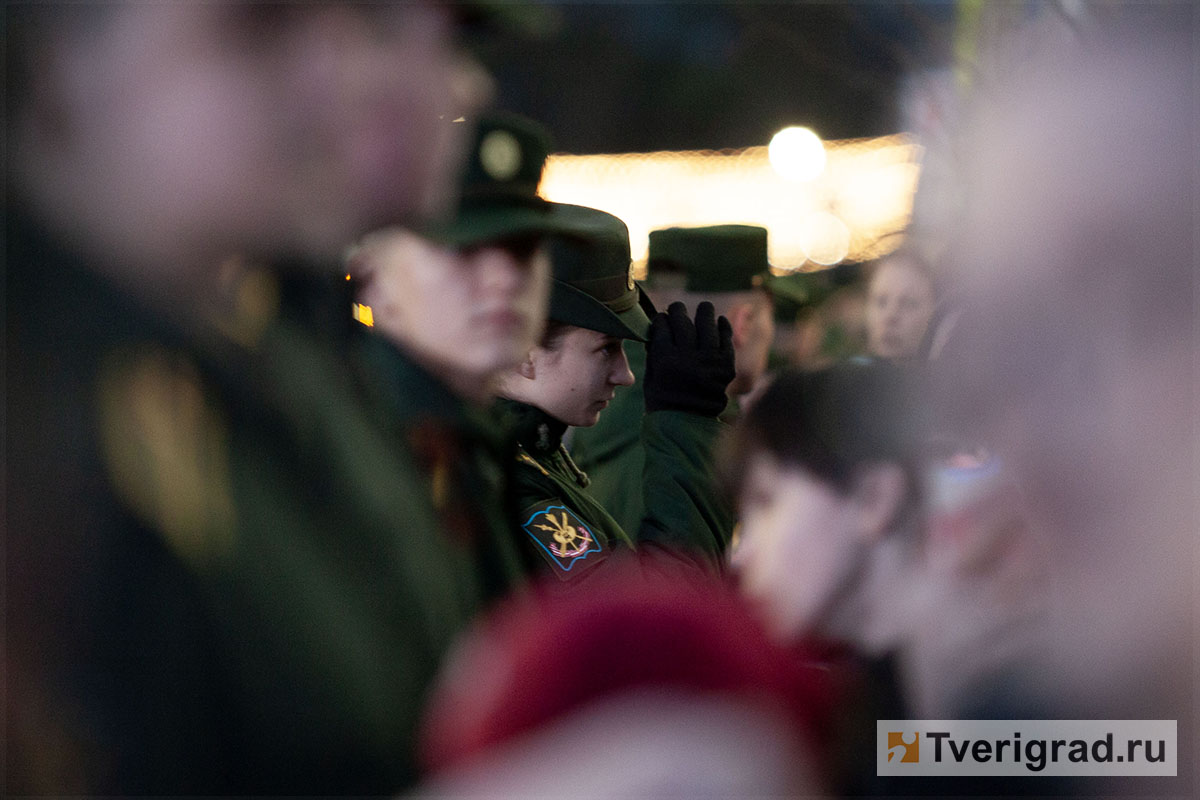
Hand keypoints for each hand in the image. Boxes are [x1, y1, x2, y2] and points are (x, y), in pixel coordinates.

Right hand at [643, 301, 734, 416]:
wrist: (688, 422)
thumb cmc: (663, 398)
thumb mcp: (651, 374)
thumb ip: (655, 349)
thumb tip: (661, 325)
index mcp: (664, 359)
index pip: (662, 326)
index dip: (661, 319)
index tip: (661, 318)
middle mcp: (687, 357)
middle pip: (682, 321)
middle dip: (677, 311)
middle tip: (677, 309)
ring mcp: (708, 361)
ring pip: (706, 324)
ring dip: (704, 313)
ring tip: (703, 308)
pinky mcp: (725, 365)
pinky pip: (725, 339)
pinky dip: (722, 327)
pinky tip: (718, 321)